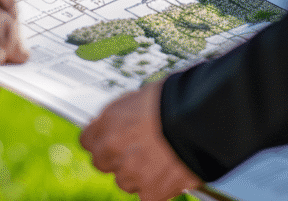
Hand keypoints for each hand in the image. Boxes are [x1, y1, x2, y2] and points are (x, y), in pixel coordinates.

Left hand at [80, 80, 201, 200]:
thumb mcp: (141, 97)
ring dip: (138, 174)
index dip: (101, 139)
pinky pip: (148, 195)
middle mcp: (113, 148)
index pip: (87, 140)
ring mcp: (131, 172)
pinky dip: (158, 188)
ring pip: (125, 181)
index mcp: (108, 122)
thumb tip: (121, 123)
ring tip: (160, 160)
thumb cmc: (176, 100)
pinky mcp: (151, 191)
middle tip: (137, 151)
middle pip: (102, 163)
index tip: (111, 139)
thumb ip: (124, 116)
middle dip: (117, 158)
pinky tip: (170, 174)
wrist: (200, 118)